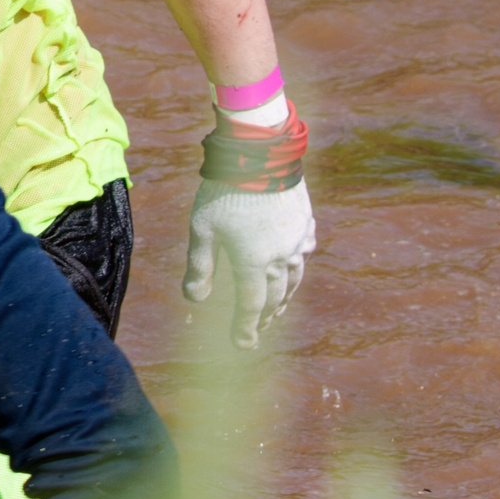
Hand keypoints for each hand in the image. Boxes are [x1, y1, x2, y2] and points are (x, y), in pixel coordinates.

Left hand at [182, 180, 315, 348]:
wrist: (260, 154)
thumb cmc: (224, 191)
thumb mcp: (203, 228)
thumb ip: (200, 266)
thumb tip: (194, 300)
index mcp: (254, 261)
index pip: (251, 305)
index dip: (246, 327)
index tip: (243, 344)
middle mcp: (281, 255)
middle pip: (276, 295)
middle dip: (266, 315)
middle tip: (259, 328)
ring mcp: (298, 238)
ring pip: (295, 277)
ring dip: (285, 296)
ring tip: (277, 307)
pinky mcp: (305, 221)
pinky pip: (305, 251)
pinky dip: (297, 265)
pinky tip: (293, 265)